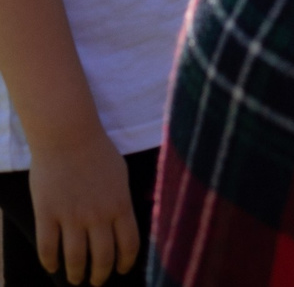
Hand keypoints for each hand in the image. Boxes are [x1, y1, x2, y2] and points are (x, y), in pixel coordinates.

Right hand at [29, 125, 137, 285]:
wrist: (68, 137)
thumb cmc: (98, 152)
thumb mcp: (122, 176)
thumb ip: (123, 200)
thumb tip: (125, 221)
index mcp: (120, 205)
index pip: (129, 245)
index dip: (125, 263)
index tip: (121, 270)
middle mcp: (98, 216)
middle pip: (103, 257)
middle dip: (100, 275)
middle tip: (96, 281)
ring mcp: (71, 216)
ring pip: (75, 258)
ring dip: (76, 274)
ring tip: (75, 279)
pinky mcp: (47, 214)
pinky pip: (48, 248)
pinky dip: (50, 262)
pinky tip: (52, 266)